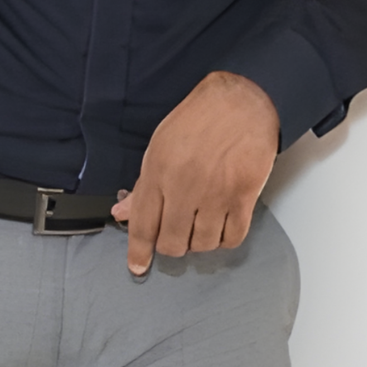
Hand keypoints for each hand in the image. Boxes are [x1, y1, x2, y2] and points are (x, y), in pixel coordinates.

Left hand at [111, 72, 278, 276]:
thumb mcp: (160, 145)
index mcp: (159, 170)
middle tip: (177, 234)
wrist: (242, 100)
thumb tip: (123, 212)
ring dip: (199, 242)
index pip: (143, 224)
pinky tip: (222, 226)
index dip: (138, 251)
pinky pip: (232, 237)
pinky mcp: (244, 195)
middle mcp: (185, 185)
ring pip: (203, 244)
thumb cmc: (200, 118)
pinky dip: (225, 239)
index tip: (138, 266)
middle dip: (172, 245)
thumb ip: (144, 184)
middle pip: (172, 242)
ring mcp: (216, 193)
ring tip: (200, 225)